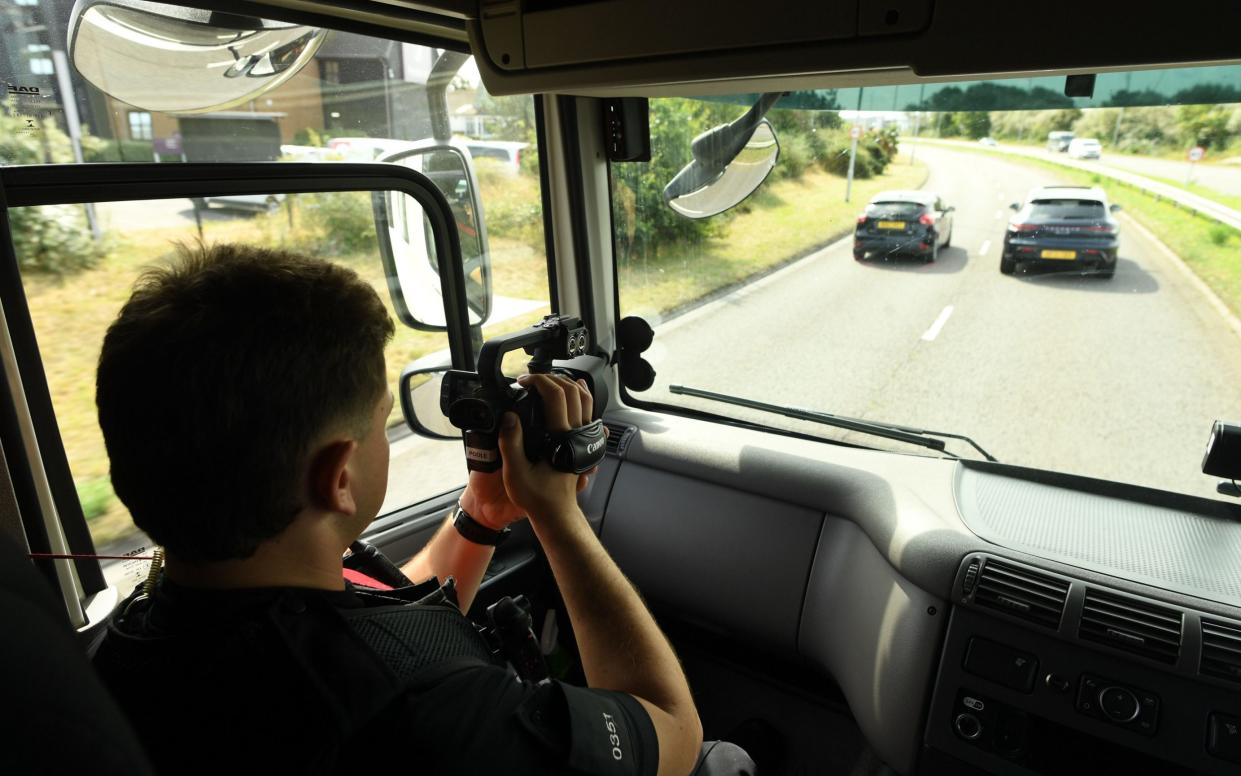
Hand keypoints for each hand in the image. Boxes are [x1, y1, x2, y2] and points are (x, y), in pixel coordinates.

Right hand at [496, 374, 597, 520]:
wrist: (556, 514)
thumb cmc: (537, 497)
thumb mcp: (516, 473)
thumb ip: (510, 443)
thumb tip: (510, 417)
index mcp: (560, 438)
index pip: (555, 396)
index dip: (539, 381)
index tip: (524, 381)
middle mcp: (576, 435)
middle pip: (573, 392)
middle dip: (553, 378)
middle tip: (534, 379)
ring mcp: (583, 439)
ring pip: (586, 401)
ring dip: (572, 385)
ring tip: (558, 378)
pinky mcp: (584, 445)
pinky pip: (589, 415)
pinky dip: (583, 400)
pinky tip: (578, 397)